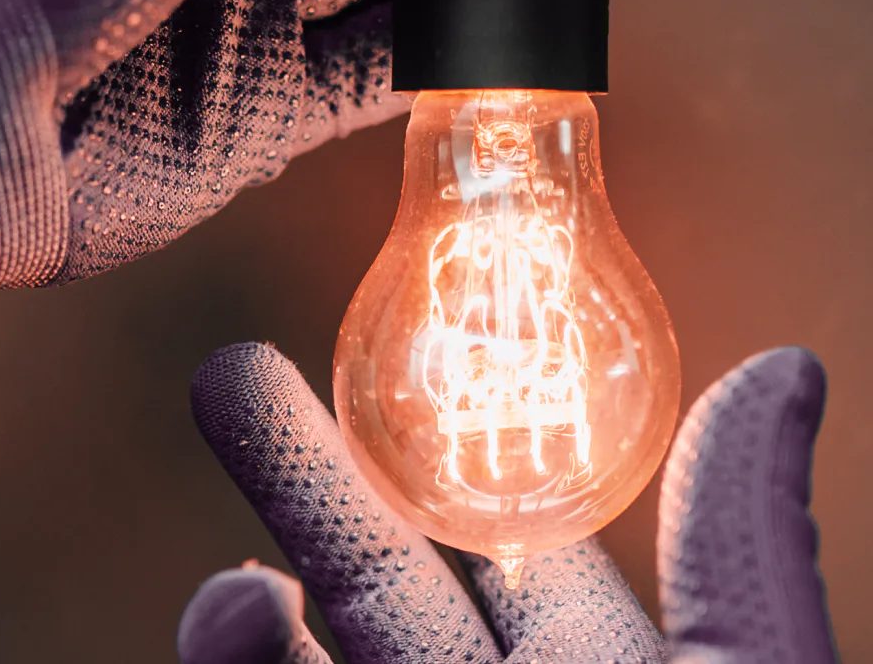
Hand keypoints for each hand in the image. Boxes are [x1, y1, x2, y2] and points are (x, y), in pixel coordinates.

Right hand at [176, 344, 836, 662]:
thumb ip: (739, 550)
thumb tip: (787, 369)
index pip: (512, 551)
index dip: (443, 452)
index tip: (387, 359)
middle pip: (376, 579)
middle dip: (298, 472)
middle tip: (230, 370)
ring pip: (298, 659)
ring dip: (238, 577)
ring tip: (206, 516)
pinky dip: (234, 658)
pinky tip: (234, 607)